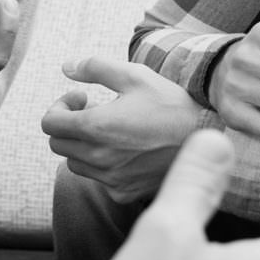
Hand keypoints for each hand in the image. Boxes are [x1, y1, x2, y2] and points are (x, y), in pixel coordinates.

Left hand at [40, 57, 203, 202]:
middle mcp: (99, 157)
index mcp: (96, 127)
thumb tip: (67, 67)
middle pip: (58, 144)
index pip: (50, 124)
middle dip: (69, 125)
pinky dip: (103, 166)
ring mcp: (111, 179)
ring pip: (76, 164)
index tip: (82, 98)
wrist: (210, 141)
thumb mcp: (135, 76)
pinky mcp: (125, 192)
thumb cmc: (173, 105)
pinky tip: (127, 151)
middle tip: (93, 110)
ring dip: (83, 146)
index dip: (59, 106)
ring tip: (111, 130)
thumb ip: (95, 68)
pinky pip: (99, 180)